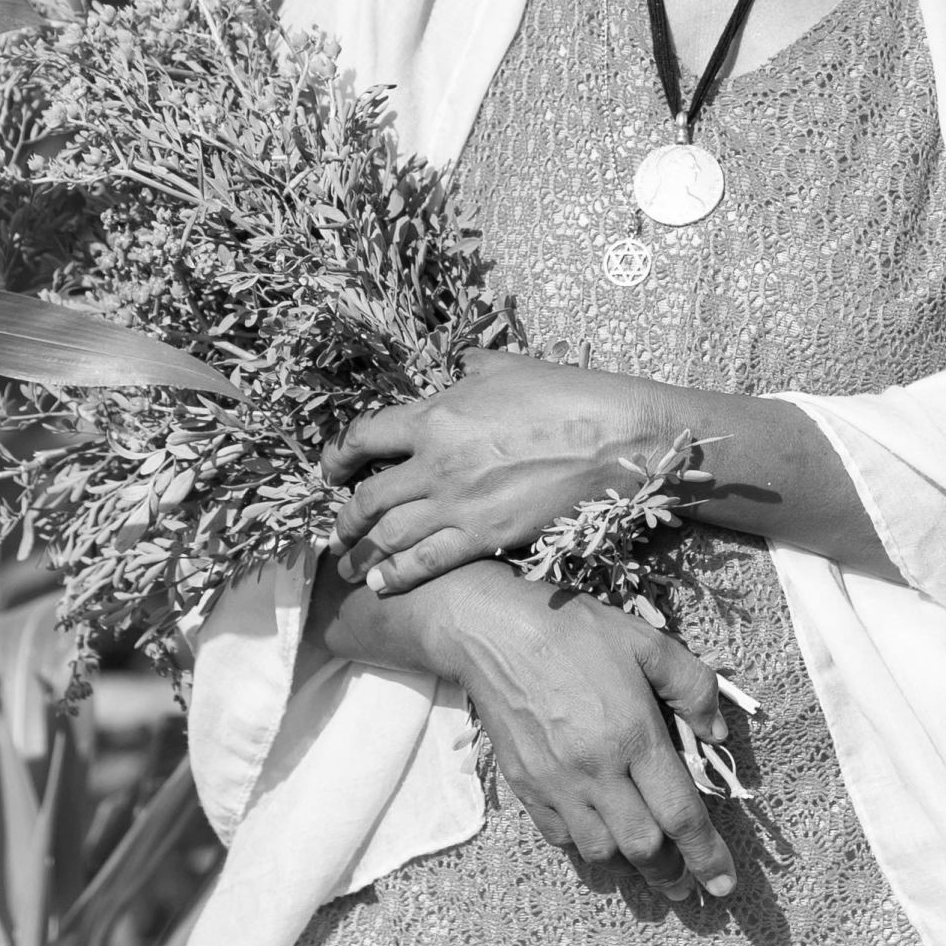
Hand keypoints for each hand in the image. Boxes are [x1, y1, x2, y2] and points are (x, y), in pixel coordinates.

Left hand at [327, 353, 685, 594]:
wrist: (614, 437)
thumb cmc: (567, 394)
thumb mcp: (509, 367)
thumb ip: (474, 367)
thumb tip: (460, 361)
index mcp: (436, 414)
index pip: (364, 436)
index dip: (337, 457)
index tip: (330, 471)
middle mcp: (435, 460)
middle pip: (367, 498)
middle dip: (344, 521)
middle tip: (335, 534)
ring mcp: (457, 501)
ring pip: (388, 536)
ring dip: (361, 555)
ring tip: (348, 567)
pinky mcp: (485, 534)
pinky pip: (426, 562)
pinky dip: (397, 576)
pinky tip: (380, 584)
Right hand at [419, 566, 740, 903]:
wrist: (496, 632)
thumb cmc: (577, 632)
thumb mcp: (648, 642)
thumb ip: (693, 687)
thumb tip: (718, 735)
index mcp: (633, 735)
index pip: (680, 814)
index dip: (706, 855)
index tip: (723, 885)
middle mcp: (596, 770)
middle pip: (643, 847)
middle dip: (671, 875)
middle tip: (687, 887)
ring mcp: (556, 784)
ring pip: (601, 853)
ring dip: (631, 869)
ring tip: (650, 870)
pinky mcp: (526, 788)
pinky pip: (561, 839)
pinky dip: (587, 851)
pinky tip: (602, 844)